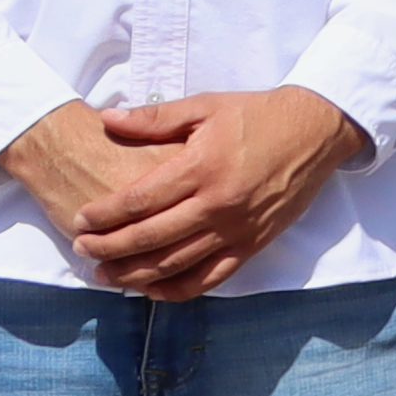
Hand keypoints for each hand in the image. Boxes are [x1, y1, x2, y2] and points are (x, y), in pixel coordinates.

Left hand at [18, 89, 371, 296]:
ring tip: (105, 274)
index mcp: (202, 167)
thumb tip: (107, 118)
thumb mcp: (205, 106)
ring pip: (176, 263)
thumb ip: (154, 118)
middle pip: (151, 237)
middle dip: (109, 247)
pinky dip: (178, 289)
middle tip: (82, 249)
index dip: (105, 213)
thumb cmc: (257, 115)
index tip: (80, 218)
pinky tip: (153, 289)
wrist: (315, 131)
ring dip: (135, 273)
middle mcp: (218, 204)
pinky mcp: (253, 244)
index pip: (140, 199)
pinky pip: (211, 277)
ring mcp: (237, 229)